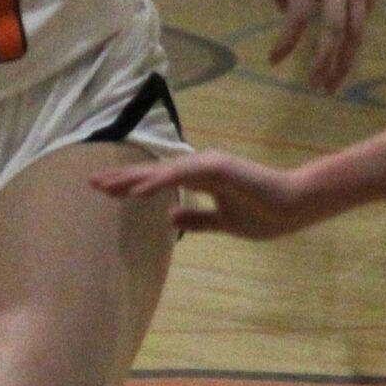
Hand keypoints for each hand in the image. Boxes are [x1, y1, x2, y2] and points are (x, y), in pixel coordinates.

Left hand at [93, 151, 318, 239]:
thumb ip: (197, 218)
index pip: (159, 181)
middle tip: (92, 183)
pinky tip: (137, 190)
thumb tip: (169, 217)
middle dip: (123, 179)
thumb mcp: (221, 222)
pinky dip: (158, 182)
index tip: (107, 192)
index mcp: (201, 177)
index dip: (132, 186)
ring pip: (163, 171)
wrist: (293, 206)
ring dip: (133, 179)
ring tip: (106, 185)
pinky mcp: (217, 168)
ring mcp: (208, 164)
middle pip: (154, 172)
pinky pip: (181, 176)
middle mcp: (201, 166)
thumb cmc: (263, 213)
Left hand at [264, 0, 379, 91]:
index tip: (275, 61)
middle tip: (314, 86)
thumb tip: (286, 14)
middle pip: (334, 30)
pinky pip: (362, 19)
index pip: (298, 15)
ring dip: (345, 62)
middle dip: (324, 62)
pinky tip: (341, 55)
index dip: (287, 41)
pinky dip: (352, 40)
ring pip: (356, 31)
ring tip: (332, 84)